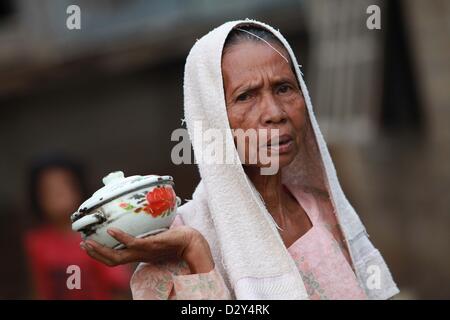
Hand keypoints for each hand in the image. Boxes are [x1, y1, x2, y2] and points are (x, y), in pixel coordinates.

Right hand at [80, 226, 214, 273]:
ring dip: (101, 250)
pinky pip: (132, 243)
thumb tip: (140, 214)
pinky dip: (120, 238)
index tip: (89, 245)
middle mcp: (139, 255)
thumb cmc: (176, 237)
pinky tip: (111, 231)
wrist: (191, 242)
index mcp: (139, 254)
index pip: (116, 258)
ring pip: (117, 256)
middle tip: (83, 244)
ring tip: (88, 242)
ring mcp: (144, 252)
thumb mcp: (157, 233)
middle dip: (95, 255)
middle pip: (112, 260)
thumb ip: (148, 228)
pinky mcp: (151, 245)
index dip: (101, 254)